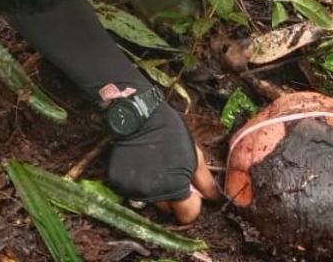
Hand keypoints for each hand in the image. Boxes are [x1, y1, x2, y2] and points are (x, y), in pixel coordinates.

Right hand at [106, 103, 218, 223]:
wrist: (138, 117)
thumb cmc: (169, 132)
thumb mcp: (194, 154)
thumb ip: (204, 180)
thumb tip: (214, 198)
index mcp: (174, 189)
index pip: (186, 216)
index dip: (191, 206)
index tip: (190, 194)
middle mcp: (153, 195)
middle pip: (167, 209)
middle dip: (171, 197)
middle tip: (171, 175)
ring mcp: (133, 190)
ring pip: (149, 200)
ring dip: (154, 190)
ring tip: (155, 167)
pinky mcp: (118, 183)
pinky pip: (132, 190)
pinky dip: (137, 182)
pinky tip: (141, 164)